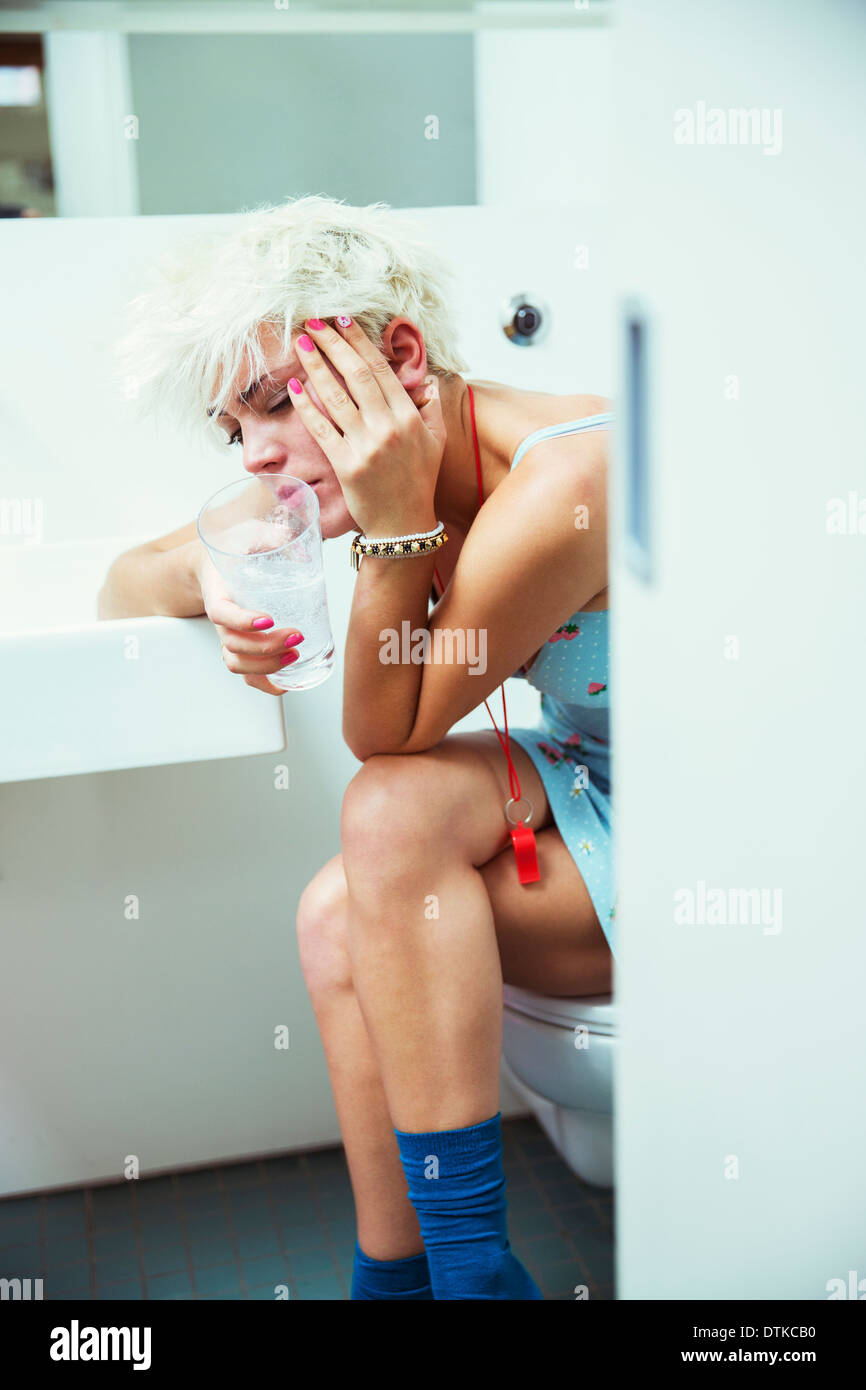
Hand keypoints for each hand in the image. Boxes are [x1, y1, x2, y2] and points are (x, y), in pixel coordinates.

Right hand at [192, 542, 303, 695]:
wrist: (213, 563)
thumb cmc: (232, 548)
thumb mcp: (246, 532)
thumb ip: (266, 533)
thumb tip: (287, 536)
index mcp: (217, 593)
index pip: (221, 614)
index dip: (241, 621)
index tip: (267, 619)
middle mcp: (221, 621)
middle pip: (234, 645)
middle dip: (266, 647)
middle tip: (297, 636)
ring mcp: (229, 637)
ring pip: (238, 663)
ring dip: (266, 666)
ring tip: (295, 655)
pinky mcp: (241, 647)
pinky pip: (246, 673)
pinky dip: (264, 683)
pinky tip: (285, 683)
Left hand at [288, 317, 446, 535]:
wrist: (404, 525)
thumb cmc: (419, 481)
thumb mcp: (436, 442)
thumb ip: (431, 408)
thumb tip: (427, 381)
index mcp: (408, 416)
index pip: (380, 369)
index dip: (360, 341)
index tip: (343, 320)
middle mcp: (387, 426)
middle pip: (356, 375)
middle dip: (332, 344)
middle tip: (313, 323)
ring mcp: (365, 445)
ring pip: (335, 396)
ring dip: (315, 366)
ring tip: (300, 344)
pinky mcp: (345, 464)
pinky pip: (321, 428)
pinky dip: (306, 406)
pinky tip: (294, 387)